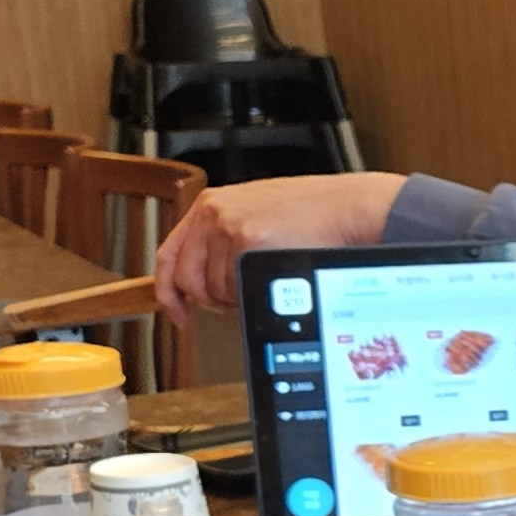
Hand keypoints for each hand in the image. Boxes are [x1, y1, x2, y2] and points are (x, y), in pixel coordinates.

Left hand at [153, 172, 408, 319]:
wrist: (347, 209)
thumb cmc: (314, 213)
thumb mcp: (255, 214)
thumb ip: (224, 239)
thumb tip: (208, 277)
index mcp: (211, 204)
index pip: (169, 254)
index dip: (168, 291)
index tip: (176, 311)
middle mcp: (213, 213)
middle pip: (188, 279)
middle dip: (209, 301)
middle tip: (234, 303)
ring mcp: (228, 227)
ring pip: (213, 290)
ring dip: (236, 298)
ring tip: (266, 281)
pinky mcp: (246, 242)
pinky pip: (234, 289)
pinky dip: (250, 295)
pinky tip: (271, 281)